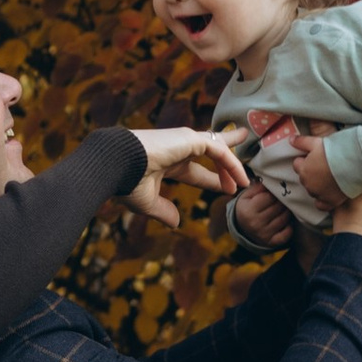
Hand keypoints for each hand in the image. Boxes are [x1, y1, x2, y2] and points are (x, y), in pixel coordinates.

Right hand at [123, 126, 251, 227]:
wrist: (114, 165)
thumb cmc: (125, 181)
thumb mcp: (147, 202)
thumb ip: (163, 211)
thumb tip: (176, 223)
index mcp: (167, 163)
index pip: (195, 171)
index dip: (213, 180)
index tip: (227, 189)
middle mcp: (177, 150)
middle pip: (210, 150)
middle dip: (227, 152)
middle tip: (241, 144)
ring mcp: (184, 141)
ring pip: (217, 148)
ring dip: (234, 163)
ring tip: (247, 179)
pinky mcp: (189, 138)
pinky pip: (219, 150)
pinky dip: (232, 164)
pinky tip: (240, 180)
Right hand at [229, 178, 294, 250]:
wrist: (242, 228)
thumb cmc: (247, 207)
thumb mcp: (248, 195)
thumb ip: (260, 187)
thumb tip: (274, 180)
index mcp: (248, 211)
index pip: (270, 197)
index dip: (275, 192)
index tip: (277, 190)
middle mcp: (255, 224)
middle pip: (279, 207)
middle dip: (282, 201)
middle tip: (282, 198)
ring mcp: (264, 235)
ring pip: (285, 218)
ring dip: (287, 211)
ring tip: (283, 208)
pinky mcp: (271, 242)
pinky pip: (288, 233)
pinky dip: (289, 226)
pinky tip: (285, 221)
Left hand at [248, 116, 345, 210]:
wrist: (353, 164)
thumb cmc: (334, 151)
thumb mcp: (317, 142)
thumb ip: (302, 142)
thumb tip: (290, 140)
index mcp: (303, 169)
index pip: (297, 165)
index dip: (306, 160)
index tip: (315, 157)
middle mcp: (308, 184)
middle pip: (305, 178)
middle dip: (312, 173)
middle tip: (325, 166)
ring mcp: (318, 194)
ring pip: (312, 191)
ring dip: (318, 185)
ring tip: (330, 177)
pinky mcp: (329, 202)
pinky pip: (321, 205)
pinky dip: (323, 200)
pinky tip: (328, 193)